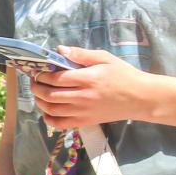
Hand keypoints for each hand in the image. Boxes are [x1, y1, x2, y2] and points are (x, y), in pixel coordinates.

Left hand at [28, 47, 155, 128]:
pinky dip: (48, 119)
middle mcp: (83, 97)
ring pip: (52, 110)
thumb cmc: (123, 75)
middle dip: (36, 87)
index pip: (56, 78)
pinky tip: (47, 111)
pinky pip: (61, 124)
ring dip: (39, 101)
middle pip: (50, 94)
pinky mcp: (86, 122)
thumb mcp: (105, 58)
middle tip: (34, 80)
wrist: (140, 98)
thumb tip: (59, 50)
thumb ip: (81, 54)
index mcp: (88, 79)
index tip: (37, 70)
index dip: (42, 74)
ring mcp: (83, 112)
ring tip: (38, 93)